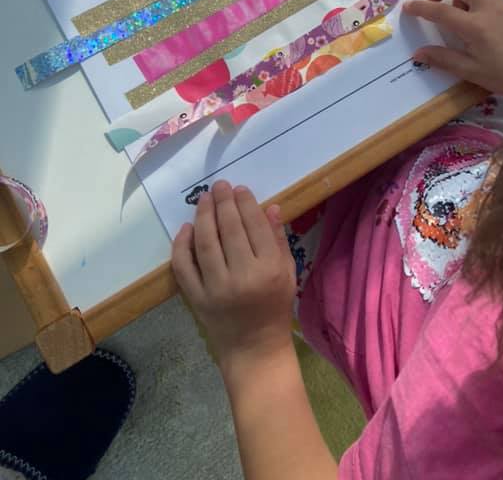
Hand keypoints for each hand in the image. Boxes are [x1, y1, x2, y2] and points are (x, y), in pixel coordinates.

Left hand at [172, 181, 296, 378]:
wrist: (254, 349)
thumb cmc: (275, 308)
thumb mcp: (288, 273)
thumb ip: (279, 240)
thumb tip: (270, 207)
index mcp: (269, 268)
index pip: (255, 225)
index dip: (246, 203)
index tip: (240, 188)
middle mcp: (243, 276)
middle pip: (230, 229)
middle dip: (224, 202)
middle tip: (220, 185)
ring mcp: (217, 288)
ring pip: (206, 242)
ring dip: (204, 216)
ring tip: (204, 199)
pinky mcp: (197, 299)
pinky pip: (184, 267)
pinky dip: (182, 245)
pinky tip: (186, 228)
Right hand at [403, 0, 502, 107]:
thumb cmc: (501, 76)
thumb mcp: (469, 70)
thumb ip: (442, 58)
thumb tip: (417, 53)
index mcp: (476, 26)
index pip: (442, 10)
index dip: (421, 7)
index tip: (407, 7)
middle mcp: (488, 9)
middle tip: (433, 2)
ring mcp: (501, 6)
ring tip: (452, 11)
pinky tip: (470, 17)